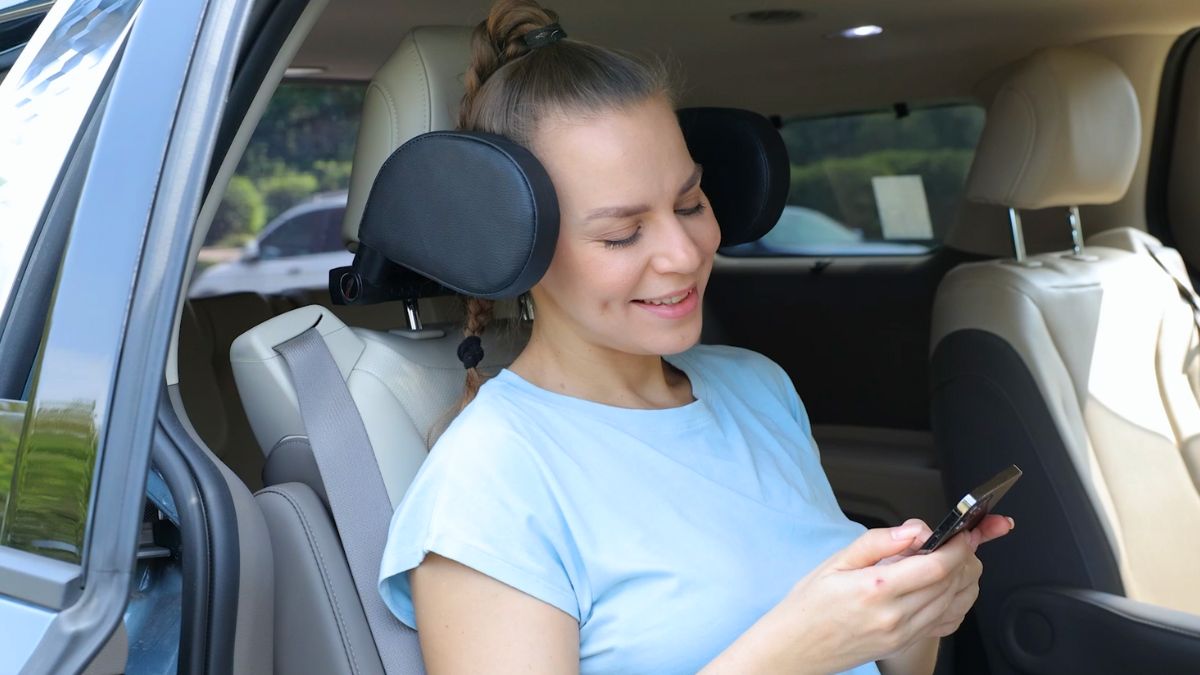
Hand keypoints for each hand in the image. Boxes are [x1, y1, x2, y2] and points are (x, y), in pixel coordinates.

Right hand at [730, 517, 1014, 673]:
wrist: (796, 648)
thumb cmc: (809, 606)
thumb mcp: (835, 562)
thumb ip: (878, 542)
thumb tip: (914, 530)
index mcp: (876, 589)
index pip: (936, 566)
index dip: (958, 546)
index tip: (964, 533)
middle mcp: (895, 615)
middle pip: (952, 583)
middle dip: (966, 558)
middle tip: (962, 540)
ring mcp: (903, 634)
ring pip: (955, 603)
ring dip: (965, 578)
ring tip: (956, 559)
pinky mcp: (906, 644)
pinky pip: (947, 623)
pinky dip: (958, 603)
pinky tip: (950, 588)